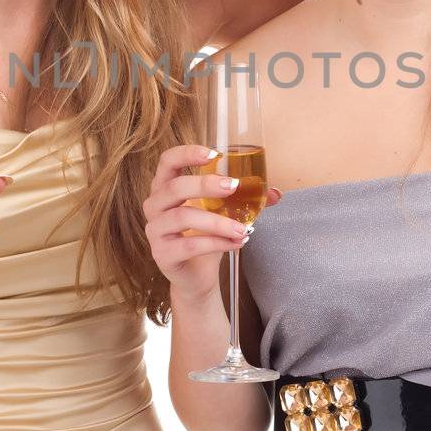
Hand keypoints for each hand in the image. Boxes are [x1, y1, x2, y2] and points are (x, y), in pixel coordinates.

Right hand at [143, 144, 280, 303]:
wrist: (196, 277)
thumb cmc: (204, 236)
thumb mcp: (222, 213)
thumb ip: (245, 200)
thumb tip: (275, 193)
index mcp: (165, 188)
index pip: (168, 161)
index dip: (186, 153)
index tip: (213, 154)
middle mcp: (155, 206)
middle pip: (174, 187)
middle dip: (205, 184)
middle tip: (234, 186)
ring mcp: (155, 231)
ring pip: (183, 217)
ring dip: (218, 222)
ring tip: (244, 228)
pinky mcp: (162, 255)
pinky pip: (190, 245)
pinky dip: (217, 243)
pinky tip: (236, 242)